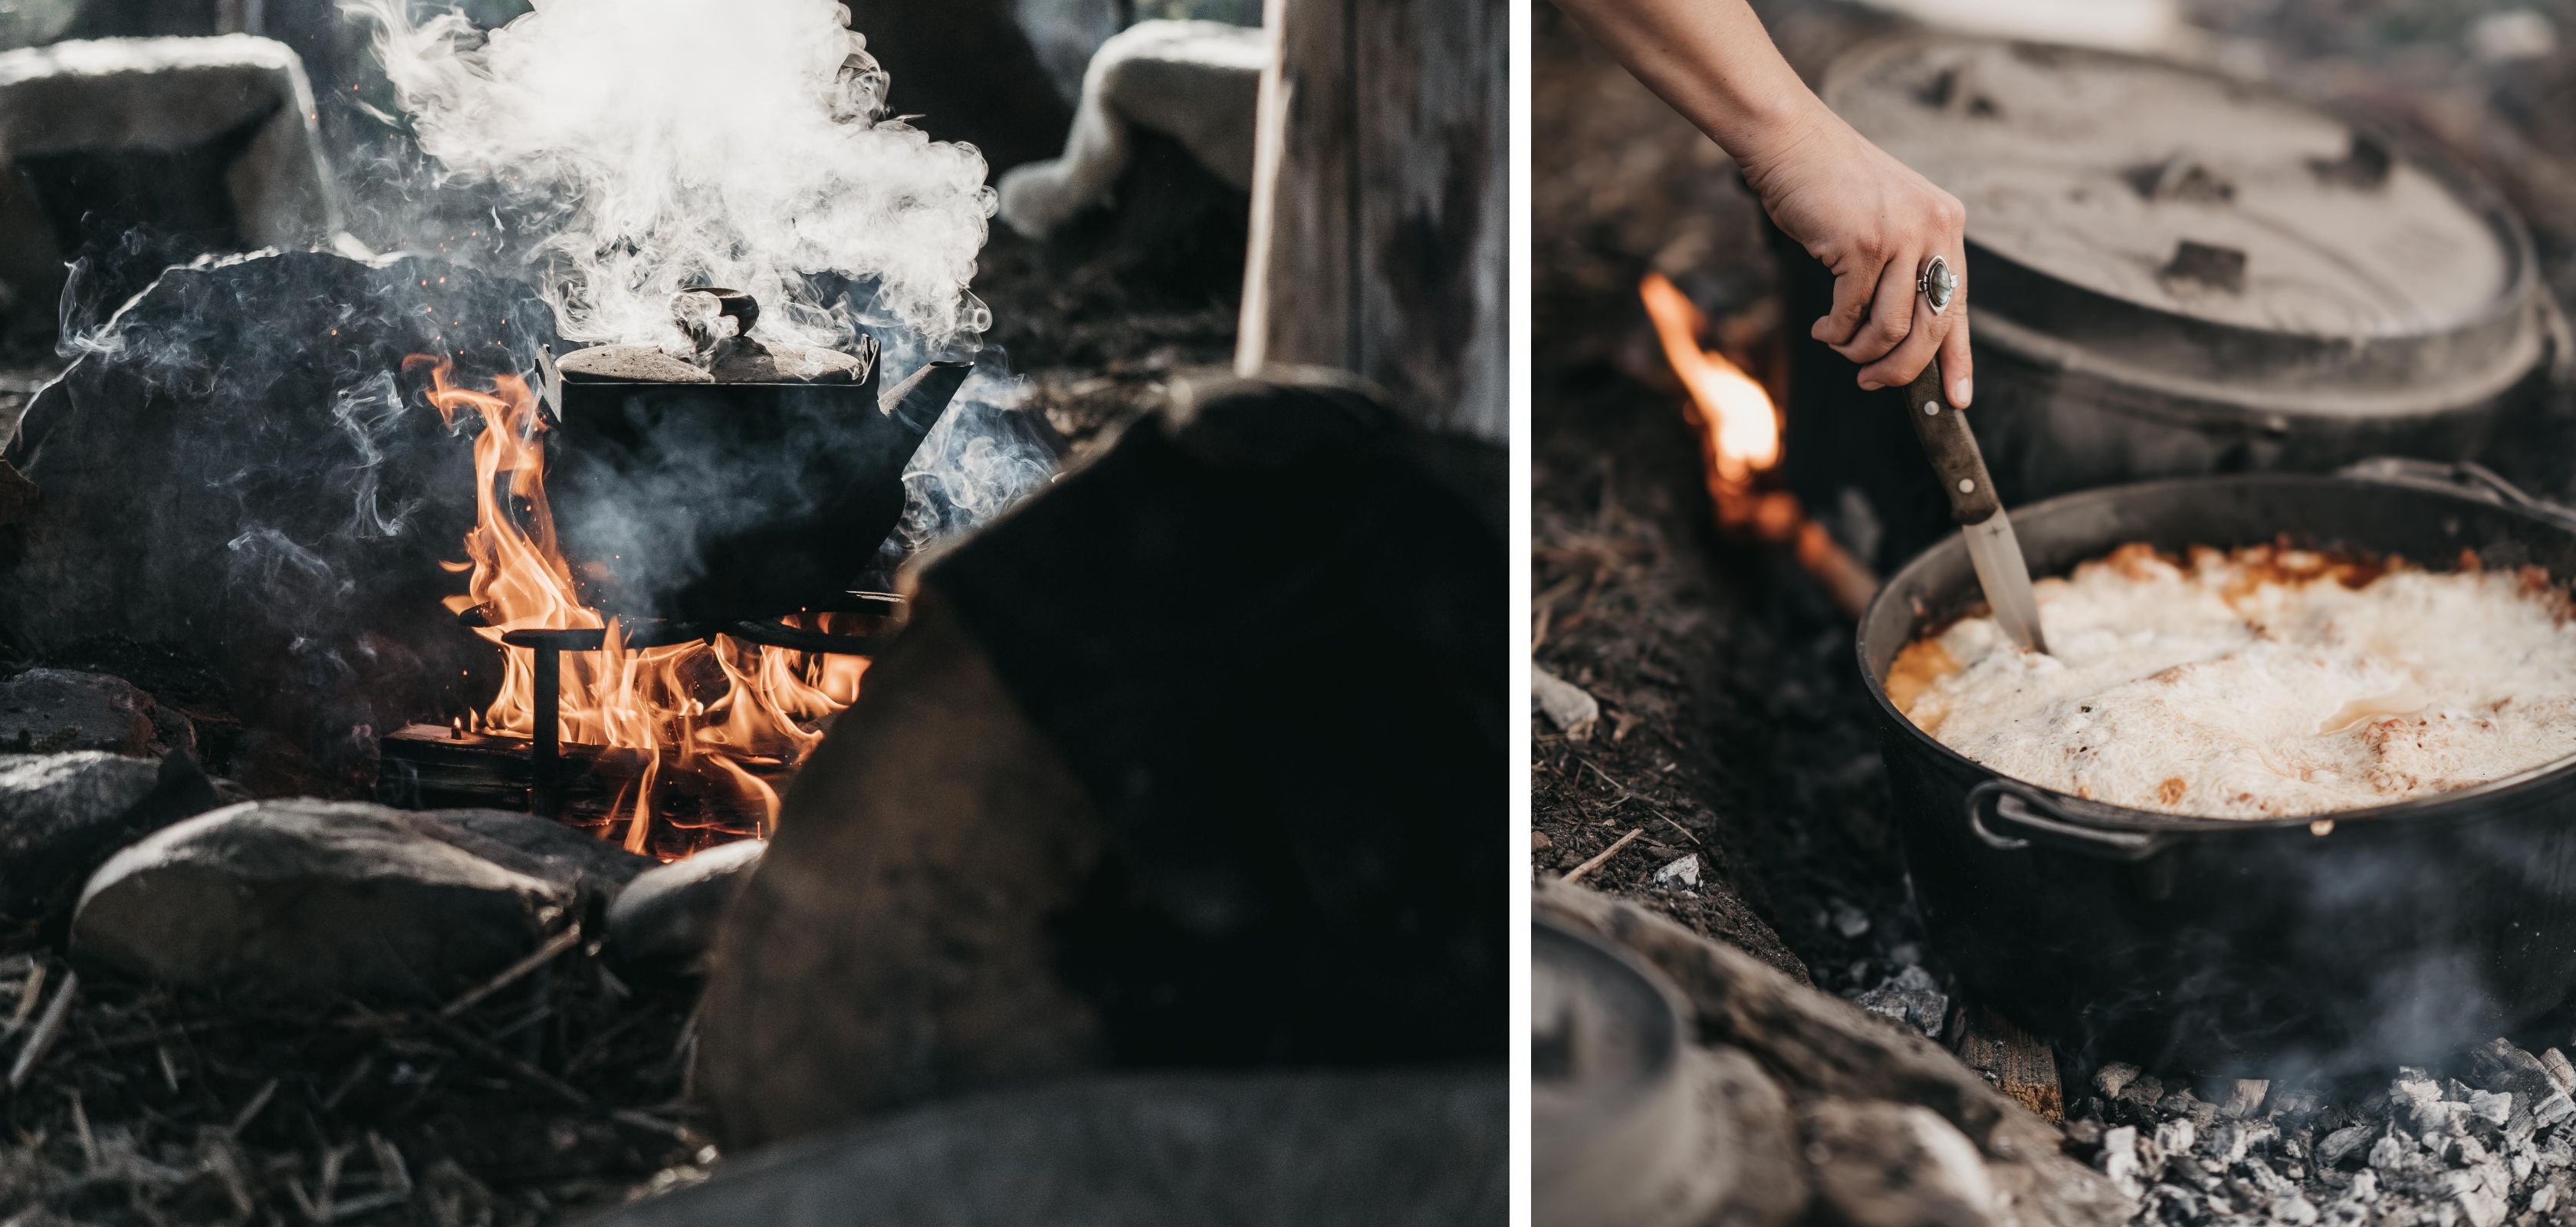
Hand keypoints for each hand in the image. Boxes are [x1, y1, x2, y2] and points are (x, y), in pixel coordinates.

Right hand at [1739, 111, 1973, 404]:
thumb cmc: (1831, 185)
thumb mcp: (1886, 219)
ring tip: (1837, 345)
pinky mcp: (1862, 243)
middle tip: (1871, 383)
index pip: (1959, 305)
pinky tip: (1821, 328)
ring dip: (1859, 350)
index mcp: (1947, 224)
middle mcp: (1934, 229)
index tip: (1959, 397)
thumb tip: (1901, 336)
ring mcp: (1900, 235)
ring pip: (1890, 328)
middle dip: (1900, 369)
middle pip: (1930, 328)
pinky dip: (1834, 331)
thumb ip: (1904, 264)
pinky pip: (1851, 313)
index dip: (1958, 358)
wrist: (1792, 142)